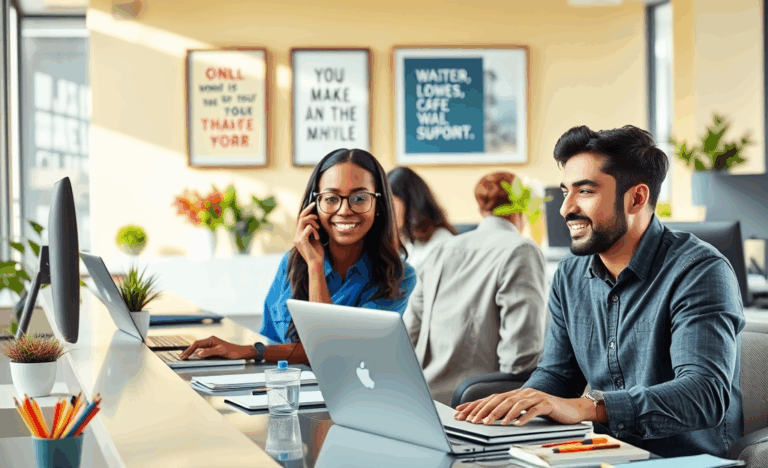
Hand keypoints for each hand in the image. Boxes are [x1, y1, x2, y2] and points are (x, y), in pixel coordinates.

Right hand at [179, 336, 255, 359]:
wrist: (241, 353)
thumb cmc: (233, 352)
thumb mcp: (221, 352)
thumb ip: (209, 352)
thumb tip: (198, 353)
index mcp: (211, 339)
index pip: (197, 344)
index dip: (189, 350)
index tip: (184, 356)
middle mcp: (211, 340)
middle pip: (196, 345)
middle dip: (188, 351)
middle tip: (181, 358)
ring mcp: (212, 344)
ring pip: (199, 347)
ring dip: (192, 352)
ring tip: (185, 357)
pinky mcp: (214, 348)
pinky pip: (202, 350)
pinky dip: (197, 353)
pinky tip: (194, 357)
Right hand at [294, 202, 323, 266]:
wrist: (316, 264)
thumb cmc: (317, 253)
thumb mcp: (316, 239)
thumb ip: (313, 231)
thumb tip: (316, 221)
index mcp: (299, 236)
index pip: (300, 220)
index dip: (306, 211)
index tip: (313, 205)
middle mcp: (296, 236)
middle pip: (301, 217)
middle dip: (309, 210)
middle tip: (316, 207)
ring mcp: (297, 238)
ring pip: (304, 221)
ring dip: (314, 223)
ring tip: (319, 229)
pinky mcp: (301, 241)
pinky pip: (308, 228)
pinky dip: (315, 231)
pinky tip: (317, 238)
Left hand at [454, 388, 593, 425]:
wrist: (571, 409)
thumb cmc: (545, 411)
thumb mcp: (524, 411)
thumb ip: (509, 411)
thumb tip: (488, 418)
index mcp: (515, 395)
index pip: (490, 399)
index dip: (475, 405)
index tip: (460, 413)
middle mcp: (522, 393)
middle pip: (499, 400)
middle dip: (483, 410)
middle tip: (472, 421)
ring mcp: (534, 397)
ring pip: (514, 404)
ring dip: (501, 414)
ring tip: (490, 423)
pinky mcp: (546, 404)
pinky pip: (533, 410)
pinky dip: (524, 417)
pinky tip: (517, 424)